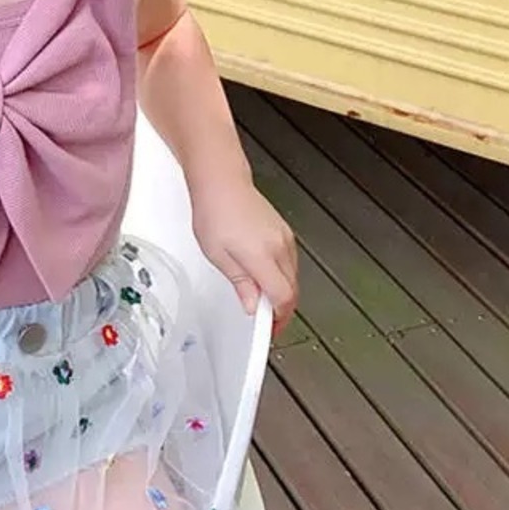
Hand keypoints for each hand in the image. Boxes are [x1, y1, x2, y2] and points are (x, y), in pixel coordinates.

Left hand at [192, 179, 298, 337]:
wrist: (221, 182)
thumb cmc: (214, 212)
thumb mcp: (218, 255)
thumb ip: (240, 283)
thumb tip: (251, 306)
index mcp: (262, 256)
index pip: (283, 297)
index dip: (278, 318)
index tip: (269, 327)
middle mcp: (279, 247)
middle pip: (292, 289)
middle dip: (282, 309)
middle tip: (266, 319)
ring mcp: (284, 237)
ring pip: (294, 276)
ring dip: (283, 291)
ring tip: (263, 299)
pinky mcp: (283, 230)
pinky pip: (290, 261)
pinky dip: (283, 274)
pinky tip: (267, 276)